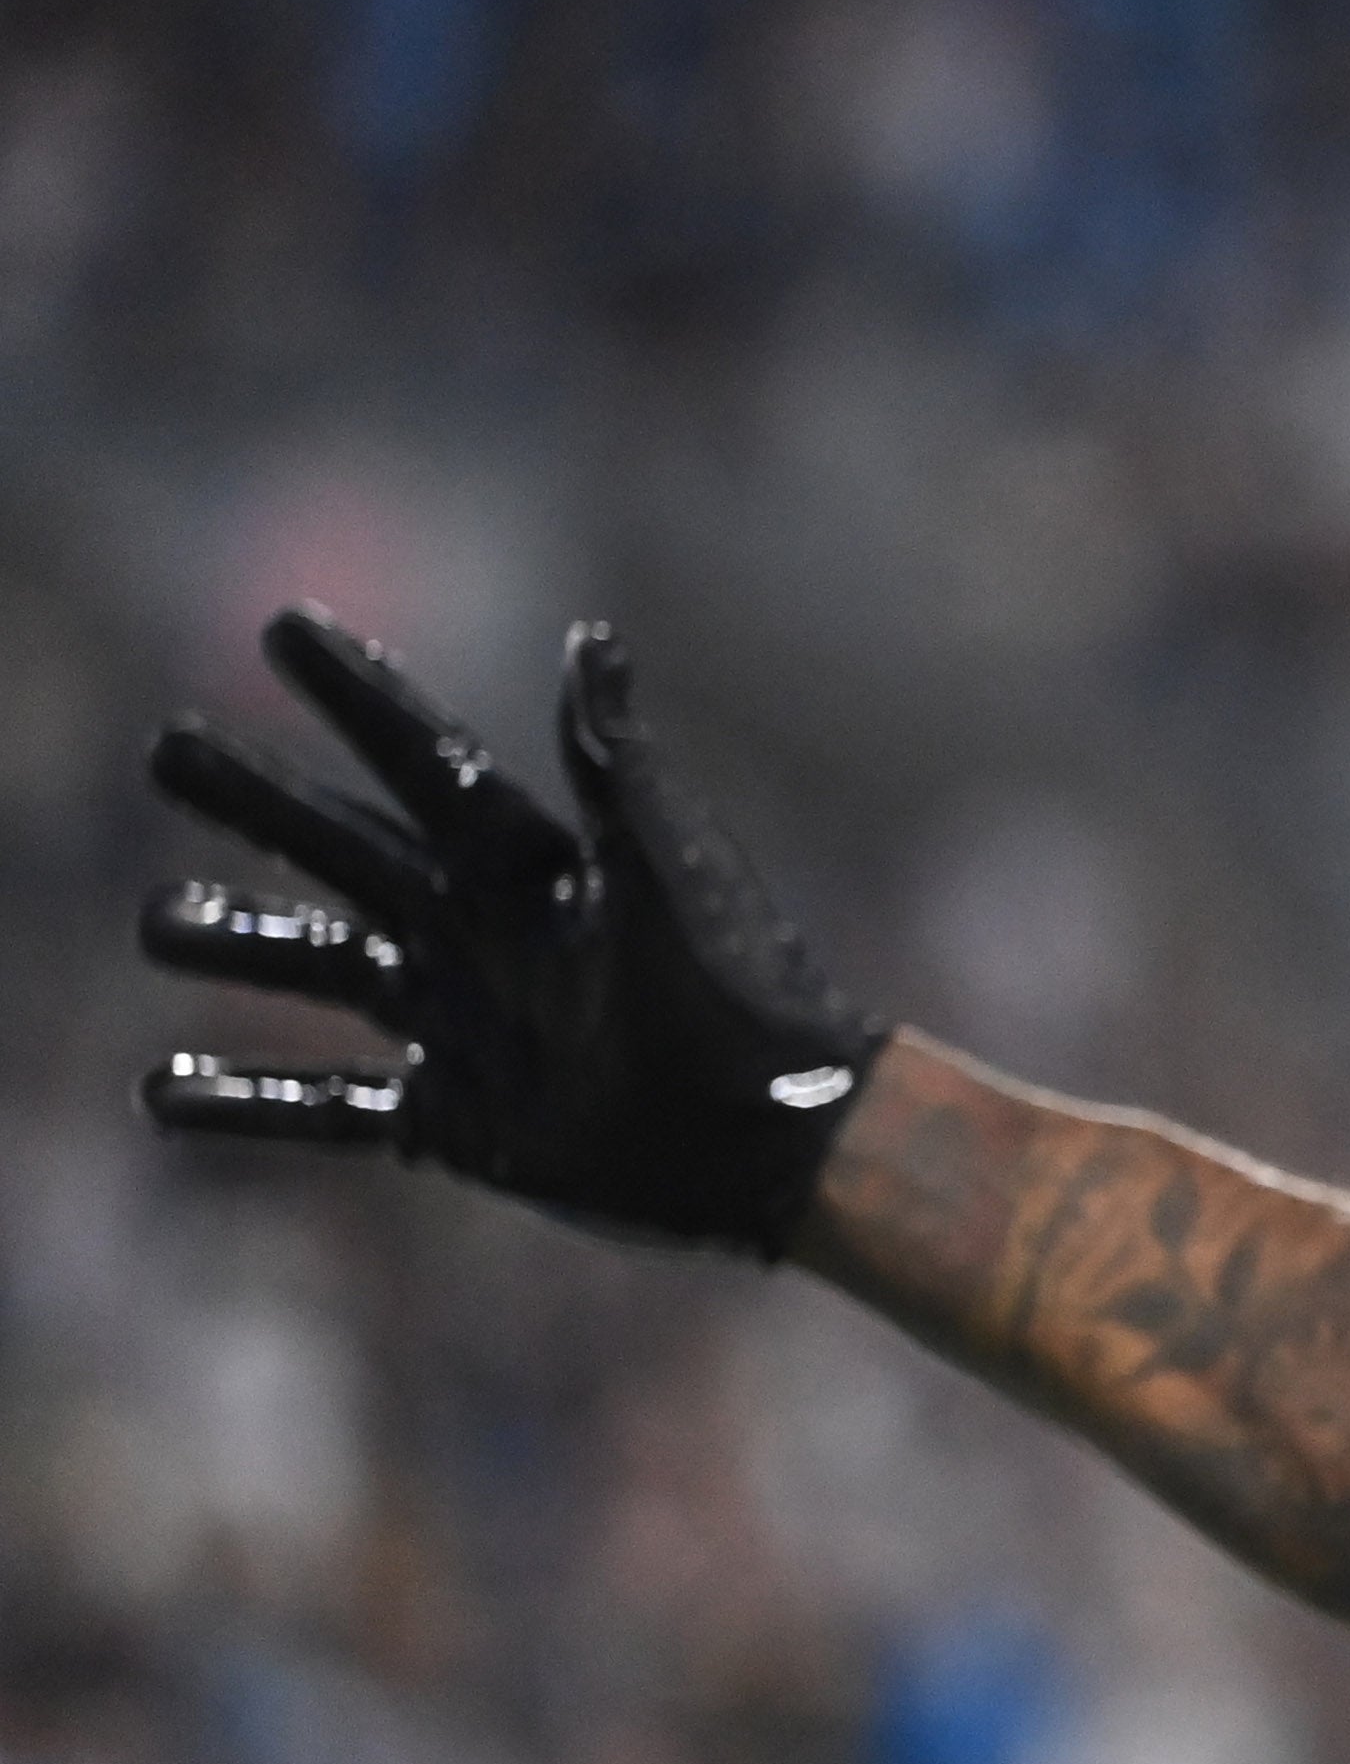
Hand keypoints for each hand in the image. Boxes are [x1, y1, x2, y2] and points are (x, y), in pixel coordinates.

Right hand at [139, 607, 884, 1257]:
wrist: (782, 1138)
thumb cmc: (739, 998)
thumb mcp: (665, 873)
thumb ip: (616, 767)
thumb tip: (588, 639)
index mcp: (532, 863)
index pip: (423, 758)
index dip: (357, 694)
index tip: (287, 626)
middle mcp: (485, 932)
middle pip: (344, 848)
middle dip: (257, 800)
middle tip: (166, 747)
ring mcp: (465, 1023)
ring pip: (321, 968)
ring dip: (238, 943)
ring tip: (153, 921)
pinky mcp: (459, 1118)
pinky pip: (328, 1108)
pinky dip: (248, 1102)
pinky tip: (162, 1092)